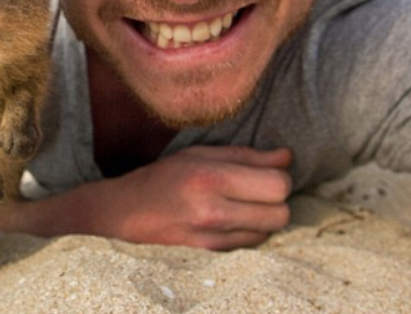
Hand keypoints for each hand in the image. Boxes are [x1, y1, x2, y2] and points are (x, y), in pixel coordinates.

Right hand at [0, 145, 293, 249]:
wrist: (123, 214)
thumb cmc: (163, 177)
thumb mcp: (200, 153)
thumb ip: (246, 156)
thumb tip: (287, 157)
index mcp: (211, 177)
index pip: (277, 185)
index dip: (280, 178)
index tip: (270, 173)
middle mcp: (212, 211)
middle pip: (280, 214)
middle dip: (276, 201)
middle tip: (259, 191)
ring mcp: (210, 239)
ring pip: (268, 233)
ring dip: (263, 219)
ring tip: (243, 206)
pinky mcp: (208, 257)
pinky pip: (249, 246)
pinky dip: (248, 234)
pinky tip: (230, 222)